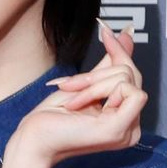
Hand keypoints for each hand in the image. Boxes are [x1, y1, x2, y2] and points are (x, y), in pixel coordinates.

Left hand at [8, 22, 146, 166]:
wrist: (34, 138)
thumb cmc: (53, 116)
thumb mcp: (85, 84)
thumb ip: (108, 63)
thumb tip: (126, 32)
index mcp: (125, 120)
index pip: (132, 77)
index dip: (119, 52)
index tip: (105, 29)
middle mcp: (131, 129)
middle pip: (131, 75)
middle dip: (97, 73)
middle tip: (68, 84)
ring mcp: (127, 132)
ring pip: (127, 79)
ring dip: (91, 82)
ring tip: (70, 97)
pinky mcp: (118, 130)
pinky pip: (127, 90)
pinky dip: (98, 89)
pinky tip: (78, 103)